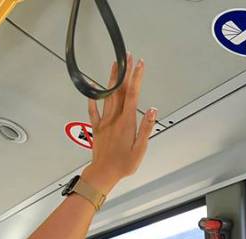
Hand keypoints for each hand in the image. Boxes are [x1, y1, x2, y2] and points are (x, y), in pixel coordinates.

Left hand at [83, 54, 157, 193]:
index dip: (137, 77)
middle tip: (128, 57)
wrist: (103, 173)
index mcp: (127, 122)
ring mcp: (104, 122)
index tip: (140, 64)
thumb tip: (152, 110)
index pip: (133, 94)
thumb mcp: (140, 149)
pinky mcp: (97, 128)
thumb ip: (146, 128)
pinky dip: (93, 99)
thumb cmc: (122, 164)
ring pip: (108, 96)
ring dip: (111, 80)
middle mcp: (114, 119)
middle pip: (120, 90)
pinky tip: (93, 90)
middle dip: (125, 72)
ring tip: (114, 65)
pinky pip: (94, 111)